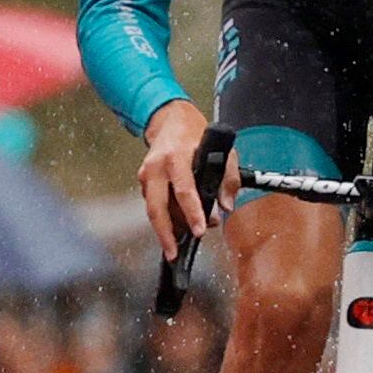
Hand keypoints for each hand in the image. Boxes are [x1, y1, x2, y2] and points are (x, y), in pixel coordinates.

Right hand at [137, 98, 213, 259]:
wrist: (171, 120)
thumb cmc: (198, 135)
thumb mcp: (222, 150)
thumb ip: (228, 179)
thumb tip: (226, 206)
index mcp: (176, 157)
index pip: (184, 190)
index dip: (192, 213)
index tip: (200, 230)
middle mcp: (157, 167)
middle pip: (157, 207)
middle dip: (166, 233)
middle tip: (174, 252)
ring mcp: (147, 174)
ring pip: (155, 210)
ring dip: (170, 227)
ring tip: (186, 236)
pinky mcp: (144, 181)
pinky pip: (154, 205)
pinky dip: (166, 218)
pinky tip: (179, 225)